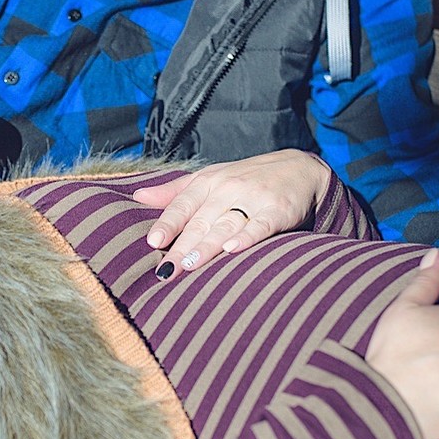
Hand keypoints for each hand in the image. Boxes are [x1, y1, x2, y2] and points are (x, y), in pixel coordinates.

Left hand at [134, 151, 333, 276]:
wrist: (300, 168)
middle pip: (200, 222)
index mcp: (208, 182)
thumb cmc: (246, 179)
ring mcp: (253, 199)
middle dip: (182, 247)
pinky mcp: (277, 211)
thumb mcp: (210, 178)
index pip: (183, 204)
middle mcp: (228, 188)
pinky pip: (260, 225)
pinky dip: (247, 237)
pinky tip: (233, 249)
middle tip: (166, 270)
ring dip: (208, 246)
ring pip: (225, 225)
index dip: (167, 223)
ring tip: (190, 265)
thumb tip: (138, 197)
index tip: (152, 242)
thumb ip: (175, 191)